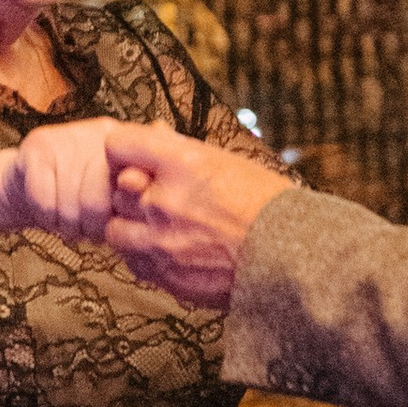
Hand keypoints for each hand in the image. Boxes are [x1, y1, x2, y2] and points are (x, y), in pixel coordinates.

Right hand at [0, 118, 124, 241]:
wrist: (25, 184)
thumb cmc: (77, 198)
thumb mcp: (111, 200)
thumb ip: (130, 200)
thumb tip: (140, 205)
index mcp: (125, 145)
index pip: (132, 185)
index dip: (118, 214)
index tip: (112, 224)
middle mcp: (99, 132)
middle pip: (97, 198)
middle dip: (90, 226)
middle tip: (87, 232)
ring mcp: (66, 136)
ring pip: (69, 203)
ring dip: (67, 226)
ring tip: (69, 225)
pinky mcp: (37, 147)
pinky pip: (43, 200)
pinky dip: (45, 218)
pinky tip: (49, 215)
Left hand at [103, 124, 287, 308]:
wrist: (292, 260)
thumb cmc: (267, 205)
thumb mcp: (228, 163)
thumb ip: (182, 150)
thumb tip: (154, 131)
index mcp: (183, 164)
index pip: (119, 144)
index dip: (126, 149)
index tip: (135, 156)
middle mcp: (164, 201)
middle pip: (116, 188)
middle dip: (133, 190)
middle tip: (157, 196)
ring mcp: (160, 242)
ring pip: (115, 229)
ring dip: (132, 226)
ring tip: (160, 228)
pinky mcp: (164, 276)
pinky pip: (132, 262)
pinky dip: (144, 255)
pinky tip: (170, 251)